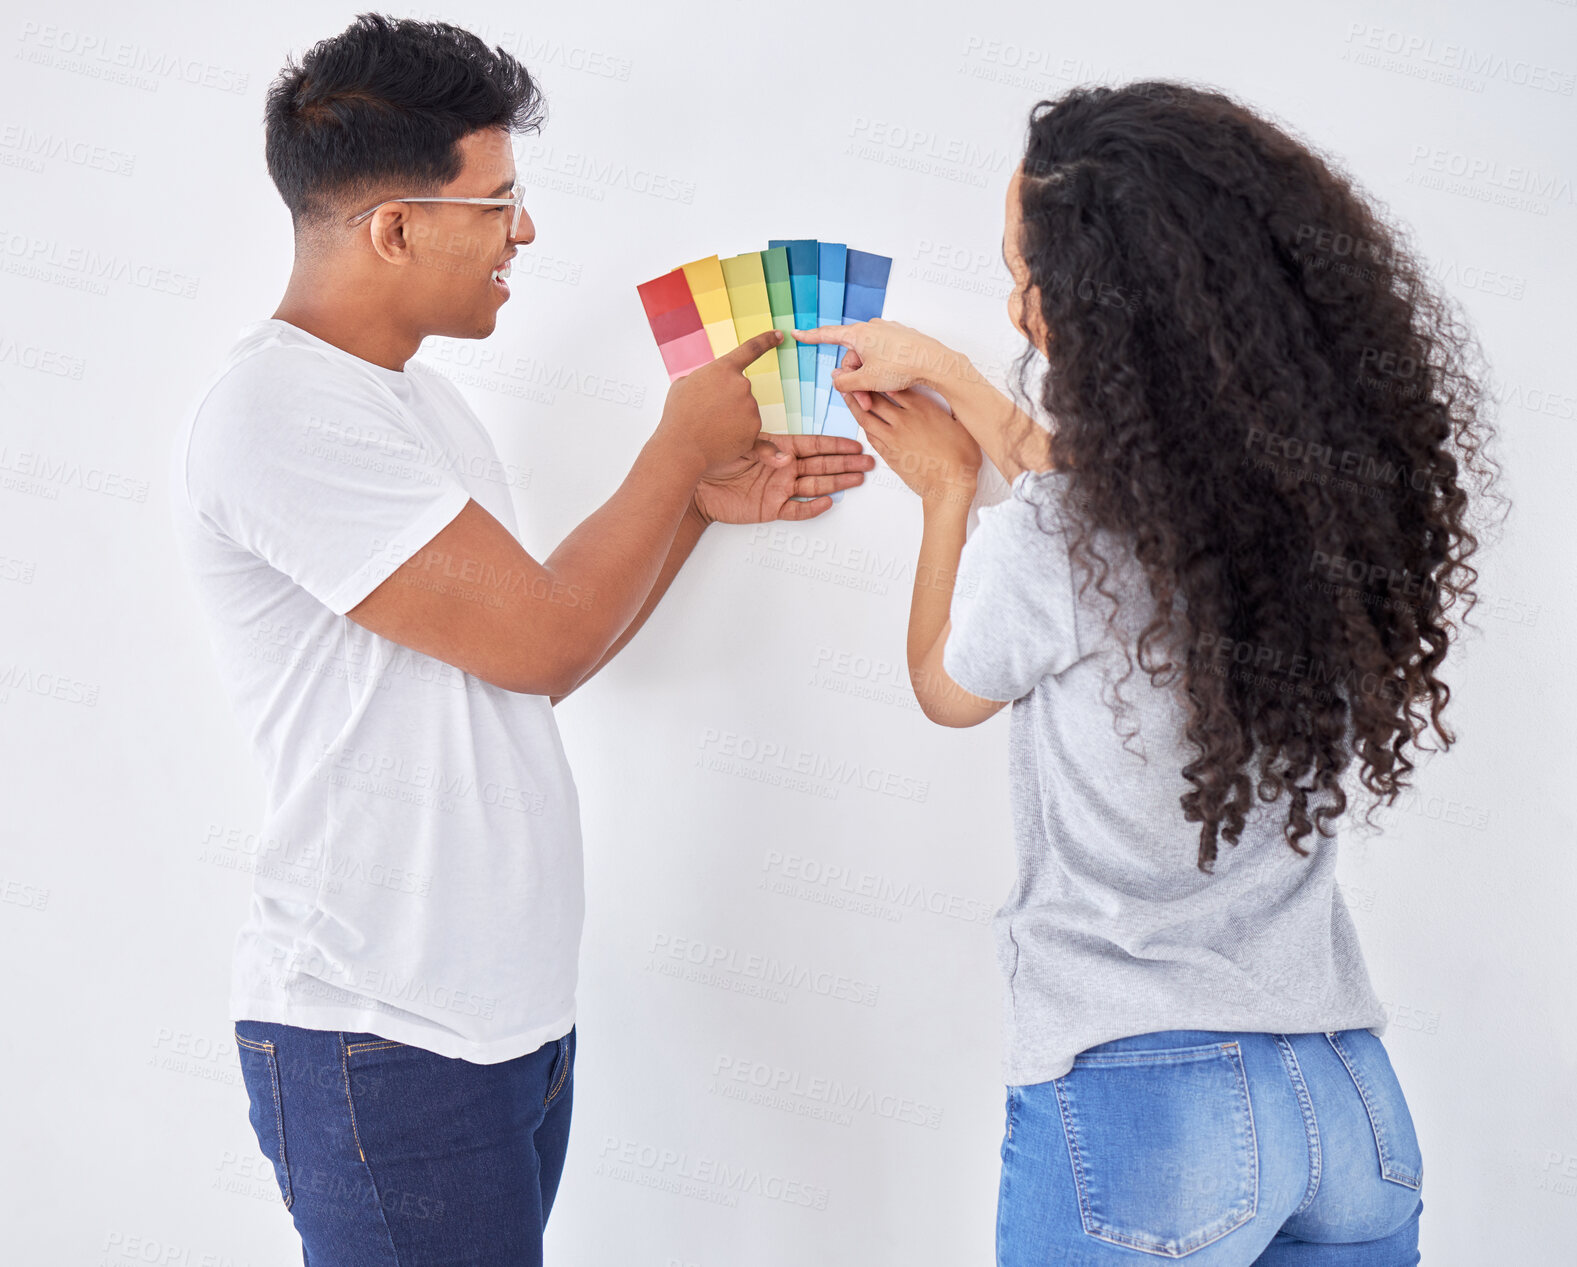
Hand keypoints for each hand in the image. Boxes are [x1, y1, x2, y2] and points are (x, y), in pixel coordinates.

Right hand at [657, 330, 783, 471]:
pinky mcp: (755, 429)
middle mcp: (742, 385)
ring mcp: (750, 407)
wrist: (682, 449)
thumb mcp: (683, 386)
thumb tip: (711, 386)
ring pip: (745, 410)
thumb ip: (704, 379)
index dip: (766, 341)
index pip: (750, 349)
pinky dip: (736, 434)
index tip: (778, 335)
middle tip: (706, 413)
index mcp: (723, 369)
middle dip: (727, 401)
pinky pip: (748, 428)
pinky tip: (719, 438)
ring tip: (709, 427)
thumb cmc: (678, 417)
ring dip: (731, 418)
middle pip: (740, 391)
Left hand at [693, 433, 874, 523]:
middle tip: (869, 463)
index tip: (855, 445)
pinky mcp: (771, 508)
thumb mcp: (741, 446)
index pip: (814, 446)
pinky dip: (811, 508)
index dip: (835, 446)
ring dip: (837, 483)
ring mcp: (780, 489)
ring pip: (815, 486)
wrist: (695, 485)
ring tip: (858, 479)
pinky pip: (796, 510)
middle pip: (821, 466)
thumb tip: (788, 456)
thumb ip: (767, 451)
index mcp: (779, 449)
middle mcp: (784, 469)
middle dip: (845, 464)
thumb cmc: (715, 458)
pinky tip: (827, 503)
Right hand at [792, 318, 972, 410]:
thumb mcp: (867, 380)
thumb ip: (845, 382)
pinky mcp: (902, 339)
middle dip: (855, 379)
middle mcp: (872, 328)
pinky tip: (894, 383)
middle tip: (863, 399)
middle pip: (852, 356)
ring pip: (869, 358)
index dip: (810, 337)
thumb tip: (836, 379)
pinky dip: (883, 371)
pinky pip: (884, 356)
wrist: (935, 363)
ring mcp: (888, 332)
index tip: (796, 334)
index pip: (828, 335)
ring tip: (881, 393)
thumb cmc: (902, 367)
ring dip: (870, 378)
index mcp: (859, 334)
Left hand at [843, 387, 980, 508]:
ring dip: (855, 404)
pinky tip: (860, 420)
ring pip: (866, 415)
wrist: (950, 485)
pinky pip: (870, 434)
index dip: (884, 377)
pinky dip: (863, 425)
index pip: (896, 386)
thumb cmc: (961, 459)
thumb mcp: (963, 426)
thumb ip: (953, 411)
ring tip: (847, 395)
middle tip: (853, 380)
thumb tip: (956, 404)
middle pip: (876, 397)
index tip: (878, 371)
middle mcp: (905, 419)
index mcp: (923, 408)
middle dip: (862, 387)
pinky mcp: (888, 453)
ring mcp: (893, 437)